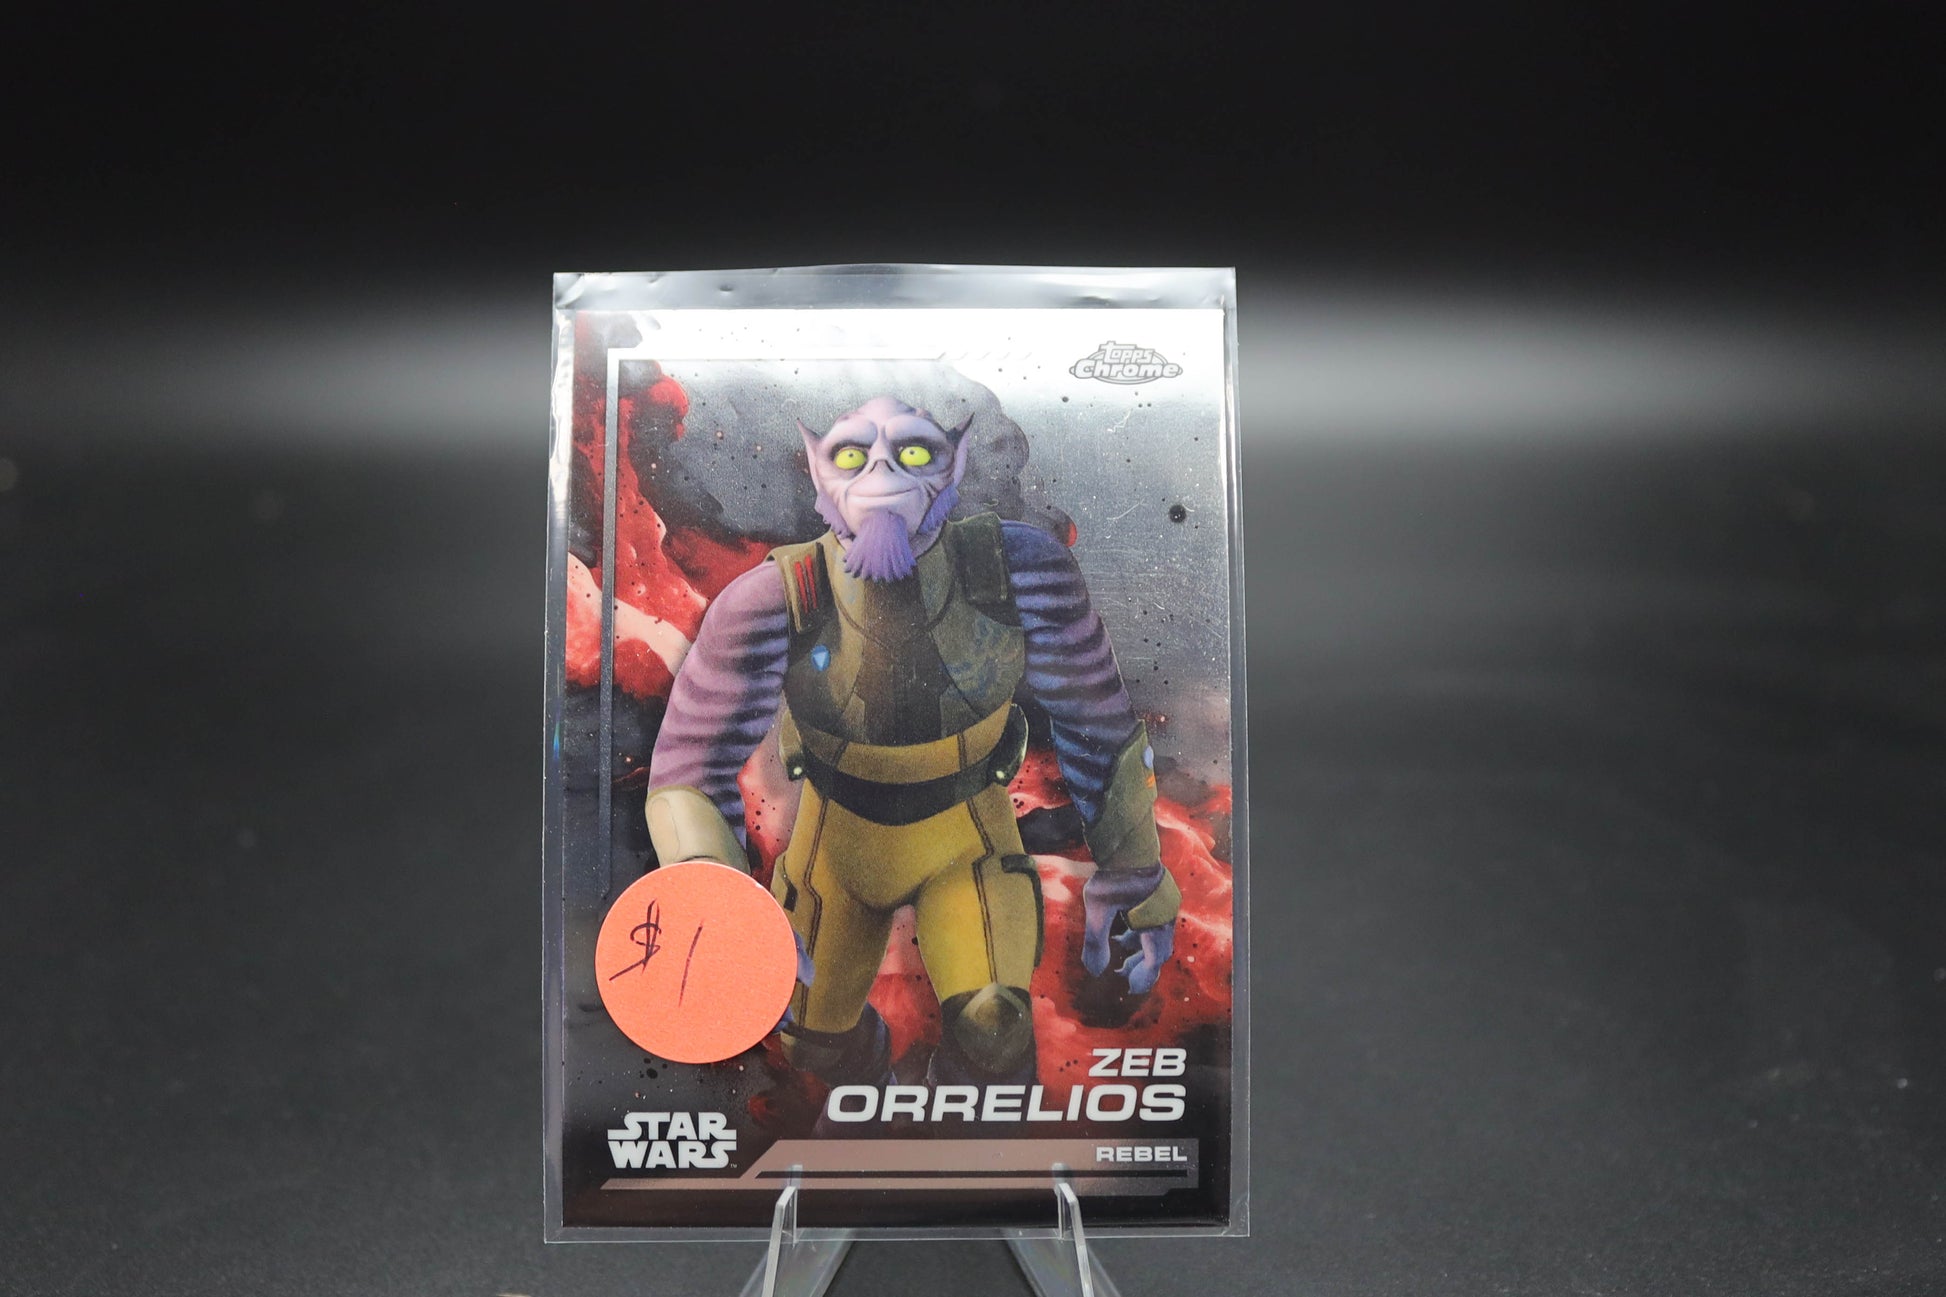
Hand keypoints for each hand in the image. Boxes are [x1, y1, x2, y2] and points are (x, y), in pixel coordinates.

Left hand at [1081, 865, 1176, 995]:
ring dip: (1141, 949)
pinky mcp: (1160, 894)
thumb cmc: (1112, 875)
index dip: (1143, 978)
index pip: (1154, 960)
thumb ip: (1096, 942)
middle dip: (1142, 966)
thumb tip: (1094, 972)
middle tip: (1124, 976)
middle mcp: (1165, 916)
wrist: (1126, 842)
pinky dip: (1141, 932)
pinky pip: (1154, 922)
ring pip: (1156, 935)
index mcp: (1155, 924)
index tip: (1130, 989)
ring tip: (1121, 955)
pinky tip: (1123, 931)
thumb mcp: (1097, 909)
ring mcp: (1165, 904)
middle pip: (1158, 950)